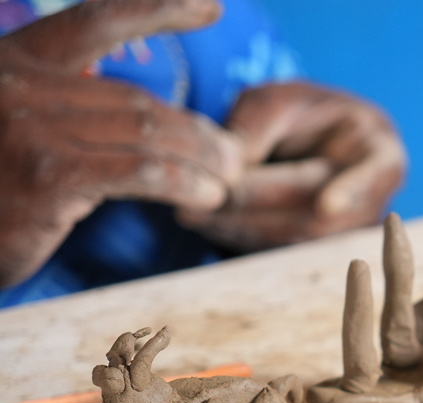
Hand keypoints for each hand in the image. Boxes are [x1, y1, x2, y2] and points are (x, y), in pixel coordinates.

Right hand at [0, 0, 243, 288]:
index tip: (209, 7)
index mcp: (12, 62)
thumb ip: (59, 111)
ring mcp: (30, 129)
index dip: (158, 8)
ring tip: (228, 177)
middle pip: (137, 98)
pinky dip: (185, 183)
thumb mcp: (9, 132)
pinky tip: (205, 196)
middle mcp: (18, 85)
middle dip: (197, 128)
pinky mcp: (48, 175)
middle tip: (232, 153)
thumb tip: (136, 120)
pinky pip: (142, 171)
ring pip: (149, 132)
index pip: (95, 20)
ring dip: (202, 157)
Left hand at [177, 81, 405, 251]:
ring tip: (192, 214)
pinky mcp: (322, 252)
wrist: (322, 143)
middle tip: (201, 200)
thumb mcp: (280, 102)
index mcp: (381, 153)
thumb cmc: (306, 115)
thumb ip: (256, 129)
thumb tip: (228, 169)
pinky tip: (208, 223)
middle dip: (257, 205)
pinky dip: (244, 237)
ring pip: (297, 237)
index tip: (327, 204)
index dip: (352, 190)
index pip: (373, 174)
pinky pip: (284, 249)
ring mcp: (351, 233)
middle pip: (318, 211)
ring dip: (243, 227)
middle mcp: (375, 201)